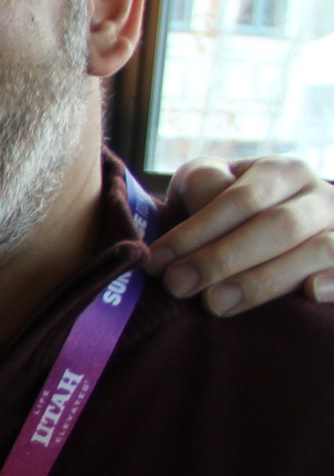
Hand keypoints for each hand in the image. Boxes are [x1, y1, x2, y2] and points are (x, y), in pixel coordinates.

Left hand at [150, 155, 333, 315]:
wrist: (281, 223)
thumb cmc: (229, 211)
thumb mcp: (208, 186)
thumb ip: (197, 189)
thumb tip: (181, 228)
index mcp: (281, 172)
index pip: (241, 200)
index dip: (196, 232)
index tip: (157, 262)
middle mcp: (319, 196)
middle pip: (278, 226)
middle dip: (223, 258)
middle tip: (179, 286)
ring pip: (317, 250)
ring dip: (265, 279)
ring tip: (217, 304)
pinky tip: (309, 294)